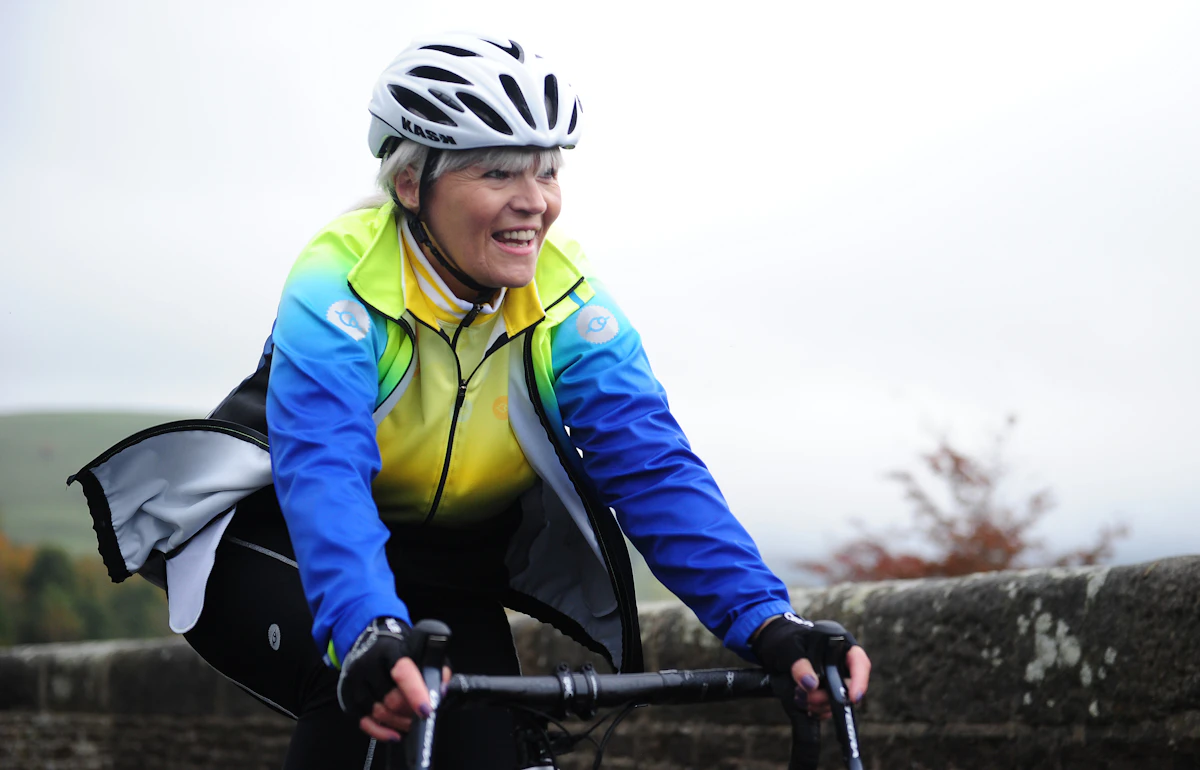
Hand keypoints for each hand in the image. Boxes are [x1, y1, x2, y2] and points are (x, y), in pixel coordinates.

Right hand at [336, 617, 450, 741]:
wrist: (370, 641)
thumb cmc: (400, 649)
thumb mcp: (421, 650)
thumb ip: (436, 669)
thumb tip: (440, 692)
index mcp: (391, 650)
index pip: (402, 672)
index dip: (415, 693)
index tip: (426, 710)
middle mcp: (369, 664)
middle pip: (392, 700)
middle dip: (410, 712)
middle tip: (422, 714)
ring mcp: (355, 680)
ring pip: (379, 713)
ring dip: (399, 723)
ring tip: (411, 721)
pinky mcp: (347, 695)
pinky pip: (364, 722)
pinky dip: (381, 732)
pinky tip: (394, 734)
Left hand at [791, 642, 870, 718]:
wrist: (774, 647)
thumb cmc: (785, 639)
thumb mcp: (788, 645)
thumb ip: (799, 662)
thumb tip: (811, 684)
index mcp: (840, 645)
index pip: (859, 662)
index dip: (860, 680)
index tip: (854, 697)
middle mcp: (841, 665)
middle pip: (847, 687)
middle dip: (829, 697)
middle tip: (808, 697)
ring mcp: (834, 681)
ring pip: (836, 701)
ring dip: (818, 704)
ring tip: (798, 696)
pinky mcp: (824, 694)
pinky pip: (826, 709)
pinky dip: (814, 710)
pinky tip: (801, 702)